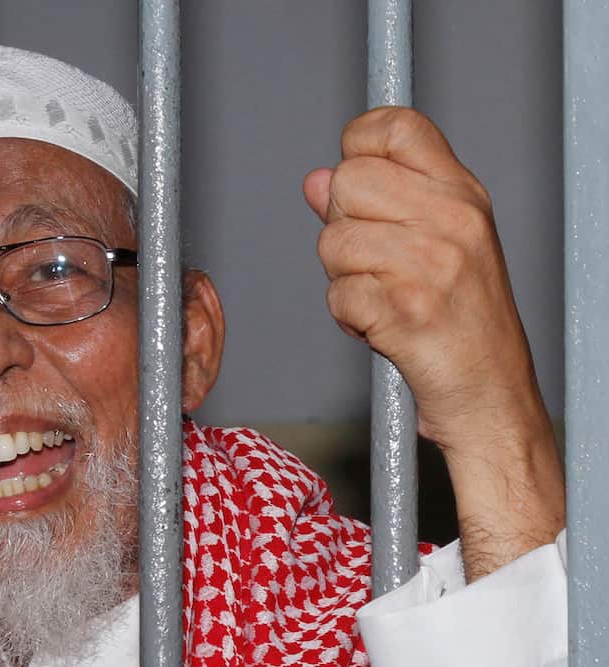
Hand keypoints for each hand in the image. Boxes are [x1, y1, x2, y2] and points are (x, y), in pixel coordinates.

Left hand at [304, 107, 563, 578]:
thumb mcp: (433, 247)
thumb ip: (374, 206)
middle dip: (342, 225)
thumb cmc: (460, 322)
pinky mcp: (408, 311)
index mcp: (461, 194)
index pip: (395, 126)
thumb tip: (317, 179)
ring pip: (333, 241)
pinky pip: (337, 295)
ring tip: (383, 298)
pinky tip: (379, 328)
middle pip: (348, 181)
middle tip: (373, 262)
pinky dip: (347, 318)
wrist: (491, 396)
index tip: (358, 183)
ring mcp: (431, 265)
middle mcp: (452, 220)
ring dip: (344, 279)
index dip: (358, 147)